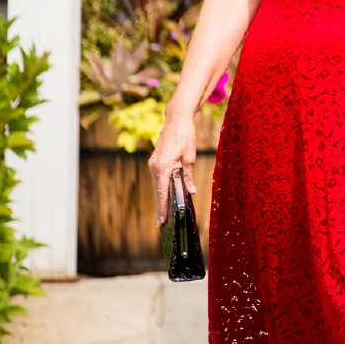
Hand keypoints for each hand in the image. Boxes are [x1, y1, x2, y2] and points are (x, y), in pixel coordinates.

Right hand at [148, 111, 198, 225]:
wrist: (177, 120)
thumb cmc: (185, 136)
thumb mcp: (190, 157)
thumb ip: (188, 175)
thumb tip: (191, 191)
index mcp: (163, 167)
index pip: (162, 192)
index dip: (162, 208)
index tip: (161, 221)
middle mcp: (154, 167)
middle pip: (157, 191)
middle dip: (160, 207)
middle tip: (161, 224)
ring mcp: (153, 163)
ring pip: (157, 185)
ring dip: (160, 198)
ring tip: (163, 214)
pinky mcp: (155, 161)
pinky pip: (158, 178)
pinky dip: (161, 187)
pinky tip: (165, 195)